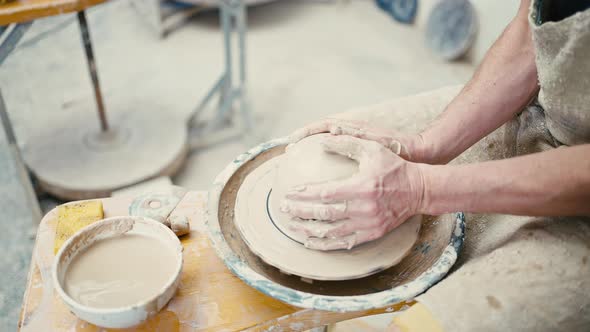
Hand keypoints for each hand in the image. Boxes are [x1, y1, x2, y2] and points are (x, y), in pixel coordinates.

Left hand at [281, 135, 424, 249]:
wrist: (419, 190)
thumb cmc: (394, 167)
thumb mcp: (373, 149)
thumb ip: (347, 144)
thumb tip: (323, 139)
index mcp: (362, 187)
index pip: (325, 193)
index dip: (304, 194)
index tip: (289, 192)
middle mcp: (363, 209)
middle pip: (324, 214)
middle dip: (300, 212)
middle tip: (283, 208)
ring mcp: (368, 225)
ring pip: (331, 232)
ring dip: (308, 230)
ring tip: (291, 226)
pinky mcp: (372, 234)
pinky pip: (344, 243)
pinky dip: (325, 244)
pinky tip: (310, 242)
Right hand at [289, 118, 424, 161]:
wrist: (416, 153)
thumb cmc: (396, 148)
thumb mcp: (373, 144)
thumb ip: (352, 137)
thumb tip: (329, 132)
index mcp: (352, 129)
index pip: (322, 125)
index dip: (305, 131)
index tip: (292, 140)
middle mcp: (350, 134)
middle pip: (319, 133)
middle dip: (303, 140)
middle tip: (289, 152)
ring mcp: (354, 144)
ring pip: (325, 145)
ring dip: (311, 151)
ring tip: (298, 163)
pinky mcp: (358, 155)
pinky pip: (335, 157)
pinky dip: (323, 163)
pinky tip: (317, 180)